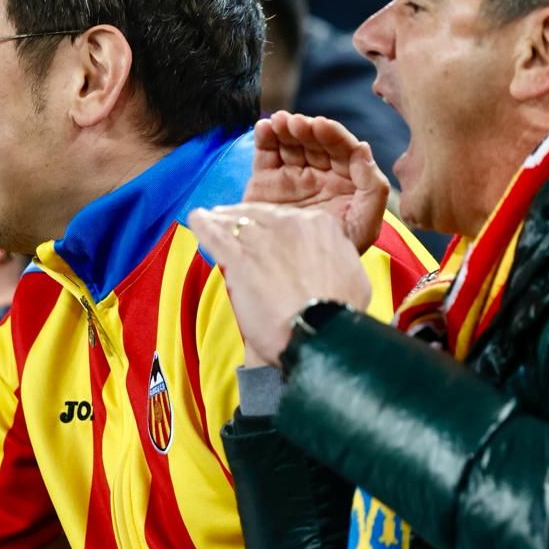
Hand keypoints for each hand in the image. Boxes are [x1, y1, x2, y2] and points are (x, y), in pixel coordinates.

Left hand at [188, 203, 371, 367]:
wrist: (320, 334)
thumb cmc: (339, 314)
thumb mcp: (352, 277)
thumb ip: (336, 258)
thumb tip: (327, 261)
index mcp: (322, 226)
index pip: (291, 217)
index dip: (275, 224)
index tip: (267, 231)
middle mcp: (293, 224)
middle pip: (262, 215)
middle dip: (245, 218)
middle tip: (231, 221)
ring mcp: (264, 239)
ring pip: (237, 222)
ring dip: (222, 220)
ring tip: (211, 219)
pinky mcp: (240, 258)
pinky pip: (216, 235)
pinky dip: (203, 226)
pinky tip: (196, 220)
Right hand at [242, 112, 389, 252]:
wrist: (296, 277)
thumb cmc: (336, 254)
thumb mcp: (365, 225)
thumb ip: (373, 187)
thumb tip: (363, 148)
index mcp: (346, 181)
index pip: (341, 148)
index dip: (332, 134)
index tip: (320, 126)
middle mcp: (320, 175)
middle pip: (314, 141)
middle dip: (306, 128)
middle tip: (296, 124)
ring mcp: (292, 177)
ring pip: (290, 143)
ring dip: (285, 128)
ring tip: (278, 123)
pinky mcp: (266, 183)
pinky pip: (266, 154)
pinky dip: (265, 138)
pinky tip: (265, 128)